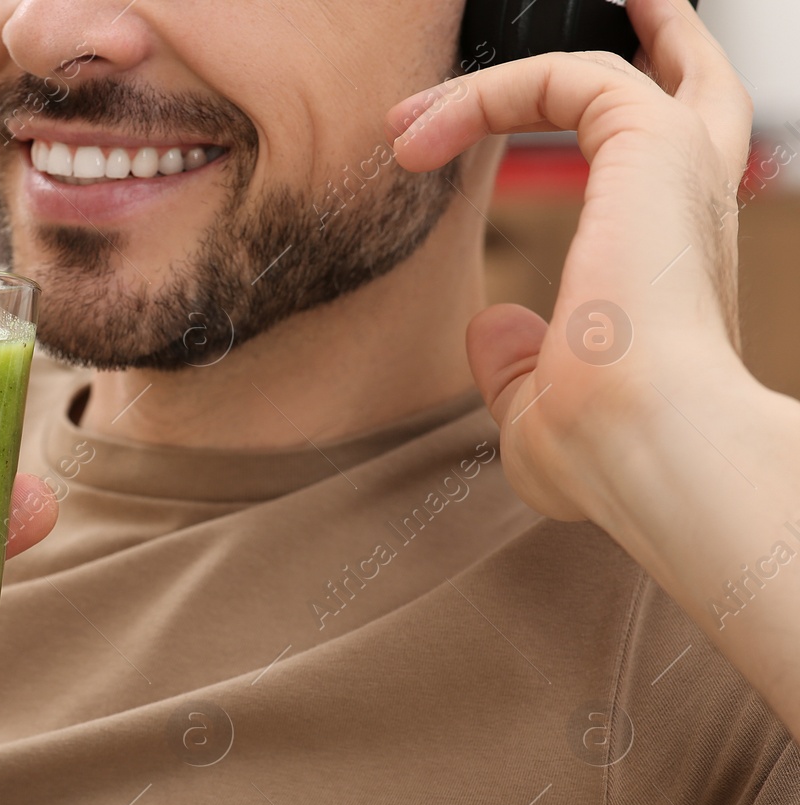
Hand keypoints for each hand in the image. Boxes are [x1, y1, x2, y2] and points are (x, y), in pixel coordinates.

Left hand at [388, 0, 758, 523]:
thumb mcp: (539, 405)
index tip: (500, 150)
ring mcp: (679, 169)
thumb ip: (513, 363)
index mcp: (676, 265)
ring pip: (607, 70)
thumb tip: (487, 324)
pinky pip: (562, 77)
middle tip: (617, 6)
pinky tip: (423, 134)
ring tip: (429, 99)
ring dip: (502, 80)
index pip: (656, 171)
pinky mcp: (650, 143)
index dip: (592, 138)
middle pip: (690, 82)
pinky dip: (487, 93)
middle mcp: (693, 207)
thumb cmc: (607, 448)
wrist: (649, 445)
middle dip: (648, 39)